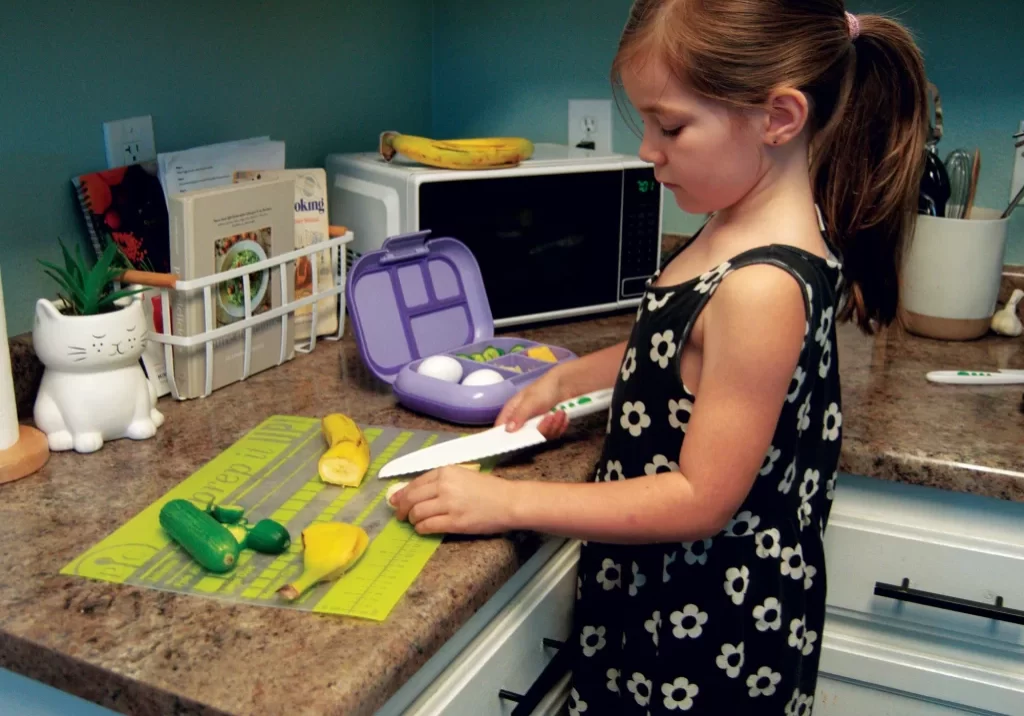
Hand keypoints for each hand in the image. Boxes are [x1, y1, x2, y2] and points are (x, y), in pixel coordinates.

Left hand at [391, 465, 516, 534]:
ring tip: (415, 522)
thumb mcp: (463, 475)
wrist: (508, 501)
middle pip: (411, 498)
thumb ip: (441, 481)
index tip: (395, 500)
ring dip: (412, 520)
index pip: (415, 483)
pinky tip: (423, 529)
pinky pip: (428, 526)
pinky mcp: (454, 522)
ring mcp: (448, 504)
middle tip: (400, 516)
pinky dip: (421, 528)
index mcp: (446, 471)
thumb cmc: (489, 488)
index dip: (402, 494)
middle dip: (402, 509)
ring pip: (417, 513)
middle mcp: (444, 486)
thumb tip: (415, 491)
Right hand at [494, 371, 568, 438]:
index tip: (514, 443)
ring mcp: (536, 425)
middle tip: (549, 417)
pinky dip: (560, 426)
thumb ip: (519, 415)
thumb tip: (507, 430)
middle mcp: (522, 421)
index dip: (504, 437)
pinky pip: (553, 435)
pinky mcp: (549, 428)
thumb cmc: (544, 389)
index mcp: (512, 412)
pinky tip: (563, 415)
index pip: (501, 428)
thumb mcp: (530, 401)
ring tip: (559, 412)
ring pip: (542, 436)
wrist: (566, 384)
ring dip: (554, 426)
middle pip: (526, 437)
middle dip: (541, 429)